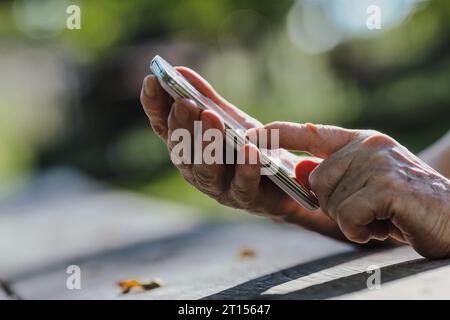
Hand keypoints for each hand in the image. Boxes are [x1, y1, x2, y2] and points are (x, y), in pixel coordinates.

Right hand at [140, 68, 345, 240]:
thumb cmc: (251, 147)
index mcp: (189, 148)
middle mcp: (196, 170)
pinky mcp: (246, 199)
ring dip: (207, 144)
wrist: (286, 180)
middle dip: (181, 125)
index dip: (154, 106)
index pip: (164, 127)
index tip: (151, 80)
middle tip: (184, 102)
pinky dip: (245, 168)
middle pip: (181, 151)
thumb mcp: (230, 120)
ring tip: (211, 118)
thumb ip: (206, 99)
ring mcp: (219, 188)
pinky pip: (242, 186)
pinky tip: (249, 149)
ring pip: (205, 171)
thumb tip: (181, 71)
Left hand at [254, 122, 449, 257]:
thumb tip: (299, 170)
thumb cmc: (407, 207)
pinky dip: (363, 230)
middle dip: (336, 206)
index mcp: (362, 142)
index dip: (280, 134)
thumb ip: (333, 177)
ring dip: (352, 221)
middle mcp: (368, 146)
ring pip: (331, 202)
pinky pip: (348, 216)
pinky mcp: (387, 186)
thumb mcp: (366, 188)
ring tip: (382, 217)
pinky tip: (386, 226)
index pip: (311, 132)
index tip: (251, 135)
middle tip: (369, 212)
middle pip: (316, 181)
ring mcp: (378, 163)